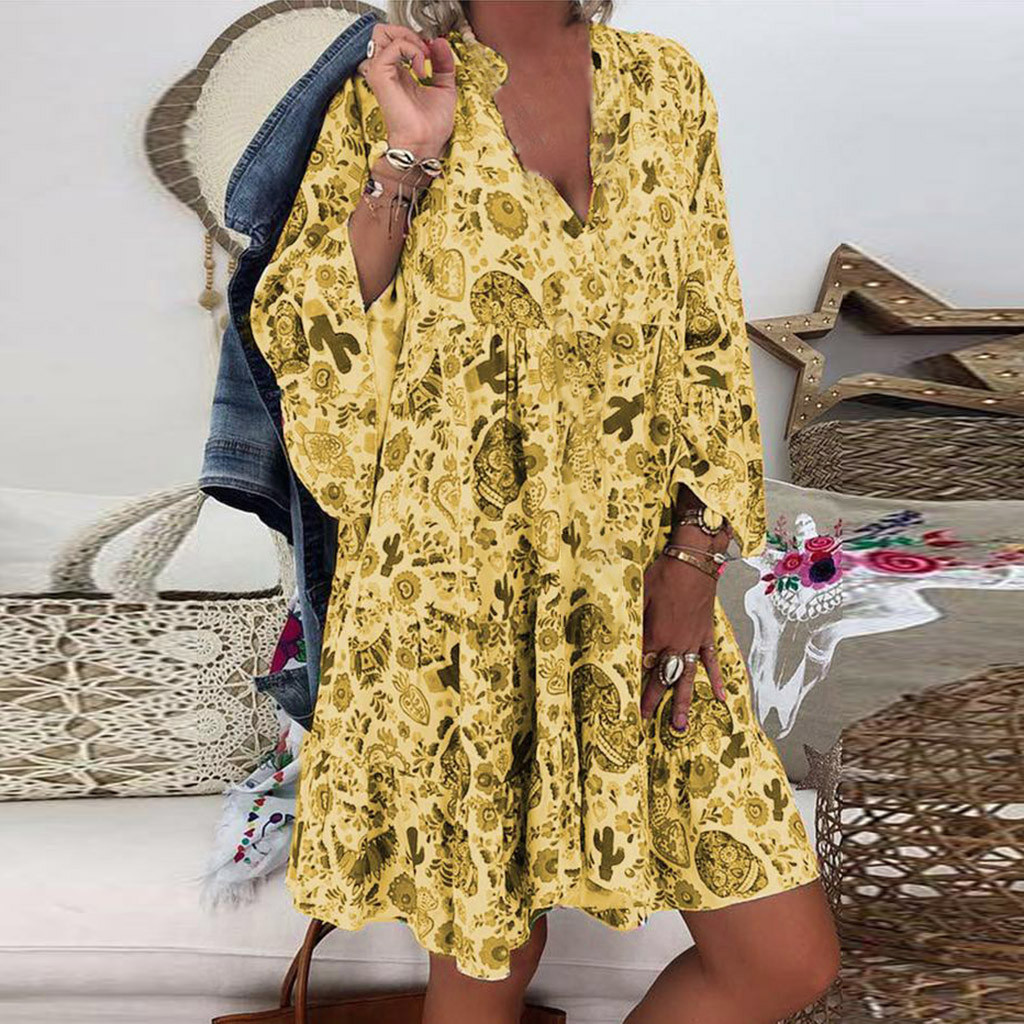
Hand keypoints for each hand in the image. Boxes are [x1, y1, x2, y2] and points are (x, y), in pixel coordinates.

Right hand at [358, 23, 456, 156]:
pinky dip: (412, 50)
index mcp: (398, 73)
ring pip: (384, 33)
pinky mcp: (380, 76)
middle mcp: (386, 71)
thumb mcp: (444, 87)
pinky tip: (421, 68)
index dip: (415, 39)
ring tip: (424, 57)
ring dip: (409, 39)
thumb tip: (439, 42)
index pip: (396, 40)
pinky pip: (393, 47)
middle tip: (426, 52)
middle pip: (383, 32)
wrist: (426, 144)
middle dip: (408, 34)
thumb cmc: (432, 126)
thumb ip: (443, 64)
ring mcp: (380, 73)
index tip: (433, 54)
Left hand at [640, 552, 726, 732]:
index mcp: (656, 636)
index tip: (624, 699)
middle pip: (662, 679)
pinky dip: (715, 679)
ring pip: (687, 679)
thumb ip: (636, 624)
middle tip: (643, 720)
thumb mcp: (640, 598)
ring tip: (679, 726)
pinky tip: (719, 697)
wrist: (693, 562)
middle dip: (652, 701)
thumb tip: (628, 643)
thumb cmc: (663, 576)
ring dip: (682, 703)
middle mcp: (676, 645)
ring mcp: (693, 643)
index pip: (642, 665)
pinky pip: (711, 662)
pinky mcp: (706, 635)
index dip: (632, 682)